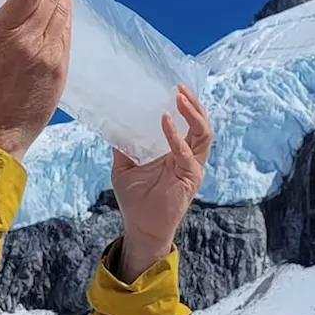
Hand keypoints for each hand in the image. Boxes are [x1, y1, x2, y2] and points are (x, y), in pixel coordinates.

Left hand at [112, 85, 213, 281]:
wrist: (140, 227)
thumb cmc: (134, 200)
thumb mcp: (123, 167)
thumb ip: (121, 147)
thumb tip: (110, 125)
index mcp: (175, 152)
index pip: (188, 124)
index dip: (185, 106)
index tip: (173, 88)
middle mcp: (188, 157)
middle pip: (201, 124)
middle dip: (194, 104)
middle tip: (180, 88)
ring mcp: (192, 167)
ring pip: (204, 134)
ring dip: (194, 114)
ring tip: (180, 98)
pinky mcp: (190, 178)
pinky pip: (188, 154)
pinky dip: (177, 137)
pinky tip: (166, 122)